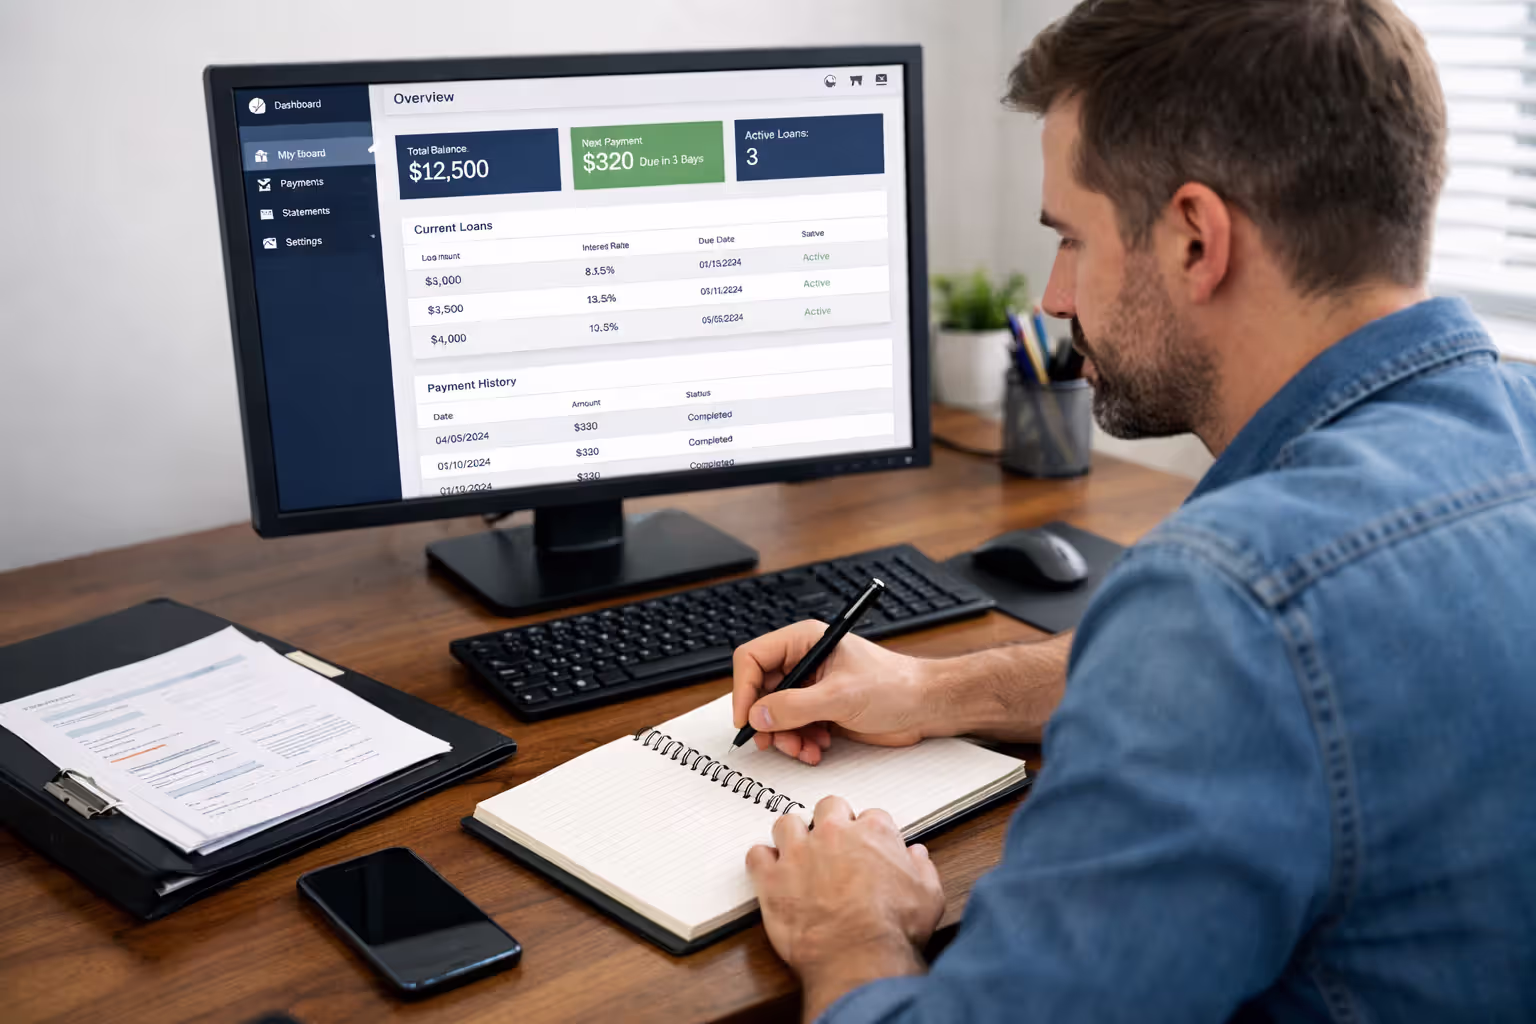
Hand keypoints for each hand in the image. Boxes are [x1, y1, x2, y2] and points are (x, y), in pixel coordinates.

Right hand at [732, 621, 934, 764]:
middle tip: (775, 742)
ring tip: (804, 749)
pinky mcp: (819, 711)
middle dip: (767, 721)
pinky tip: (818, 748)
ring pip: (774, 715)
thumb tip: (759, 715)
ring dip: (785, 737)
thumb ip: (796, 706)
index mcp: (804, 641)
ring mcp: (810, 688)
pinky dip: (799, 743)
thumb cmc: (894, 685)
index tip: (747, 718)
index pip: (753, 658)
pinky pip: (793, 729)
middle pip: (760, 691)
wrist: (924, 707)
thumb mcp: (841, 696)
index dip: (744, 689)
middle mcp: (803, 662)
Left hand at [746, 796, 943, 1018]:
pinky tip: (771, 872)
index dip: (869, 834)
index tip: (868, 848)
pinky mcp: (772, 878)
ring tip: (798, 854)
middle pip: (828, 807)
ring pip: (787, 824)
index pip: (871, 816)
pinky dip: (762, 862)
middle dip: (831, 821)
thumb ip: (922, 868)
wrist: (858, 957)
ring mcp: (799, 853)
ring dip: (793, 836)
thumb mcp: (929, 897)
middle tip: (833, 845)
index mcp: (873, 833)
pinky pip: (757, 855)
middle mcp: (834, 834)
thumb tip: (916, 855)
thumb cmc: (894, 930)